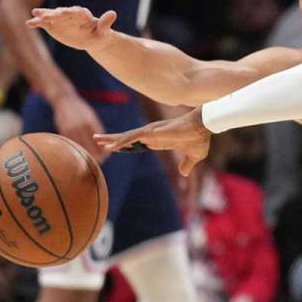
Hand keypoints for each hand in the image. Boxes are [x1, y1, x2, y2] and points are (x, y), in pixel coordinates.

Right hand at [27, 7, 117, 51]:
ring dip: (43, 15)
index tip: (62, 12)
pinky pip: (44, 23)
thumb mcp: (105, 32)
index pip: (75, 12)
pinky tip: (29, 23)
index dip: (69, 12)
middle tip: (45, 15)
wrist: (92, 39)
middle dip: (53, 14)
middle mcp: (69, 14)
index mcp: (82, 14)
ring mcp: (60, 19)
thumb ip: (106, 23)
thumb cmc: (100, 35)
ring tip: (34, 14)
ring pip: (50, 16)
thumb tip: (113, 13)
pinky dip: (37, 23)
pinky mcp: (53, 25)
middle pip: (61, 13)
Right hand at [52, 91, 108, 162]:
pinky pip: (72, 144)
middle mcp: (82, 127)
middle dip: (96, 156)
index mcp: (91, 123)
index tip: (106, 157)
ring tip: (89, 161)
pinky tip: (79, 154)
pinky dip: (76, 150)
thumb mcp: (91, 117)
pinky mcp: (63, 131)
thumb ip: (96, 130)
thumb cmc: (81, 110)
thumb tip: (103, 143)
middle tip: (99, 162)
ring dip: (86, 155)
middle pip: (90, 147)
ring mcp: (72, 129)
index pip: (100, 142)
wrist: (65, 100)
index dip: (103, 150)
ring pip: (80, 147)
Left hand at [95, 108, 209, 175]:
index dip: (126, 146)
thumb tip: (183, 174)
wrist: (204, 127)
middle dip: (113, 140)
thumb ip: (187, 164)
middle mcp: (152, 135)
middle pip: (128, 138)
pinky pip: (132, 137)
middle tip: (98, 140)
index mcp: (159, 141)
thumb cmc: (200, 138)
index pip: (138, 143)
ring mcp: (151, 133)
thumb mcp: (194, 156)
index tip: (114, 148)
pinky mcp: (152, 132)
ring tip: (97, 140)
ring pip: (126, 136)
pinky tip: (110, 146)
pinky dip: (121, 142)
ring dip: (112, 139)